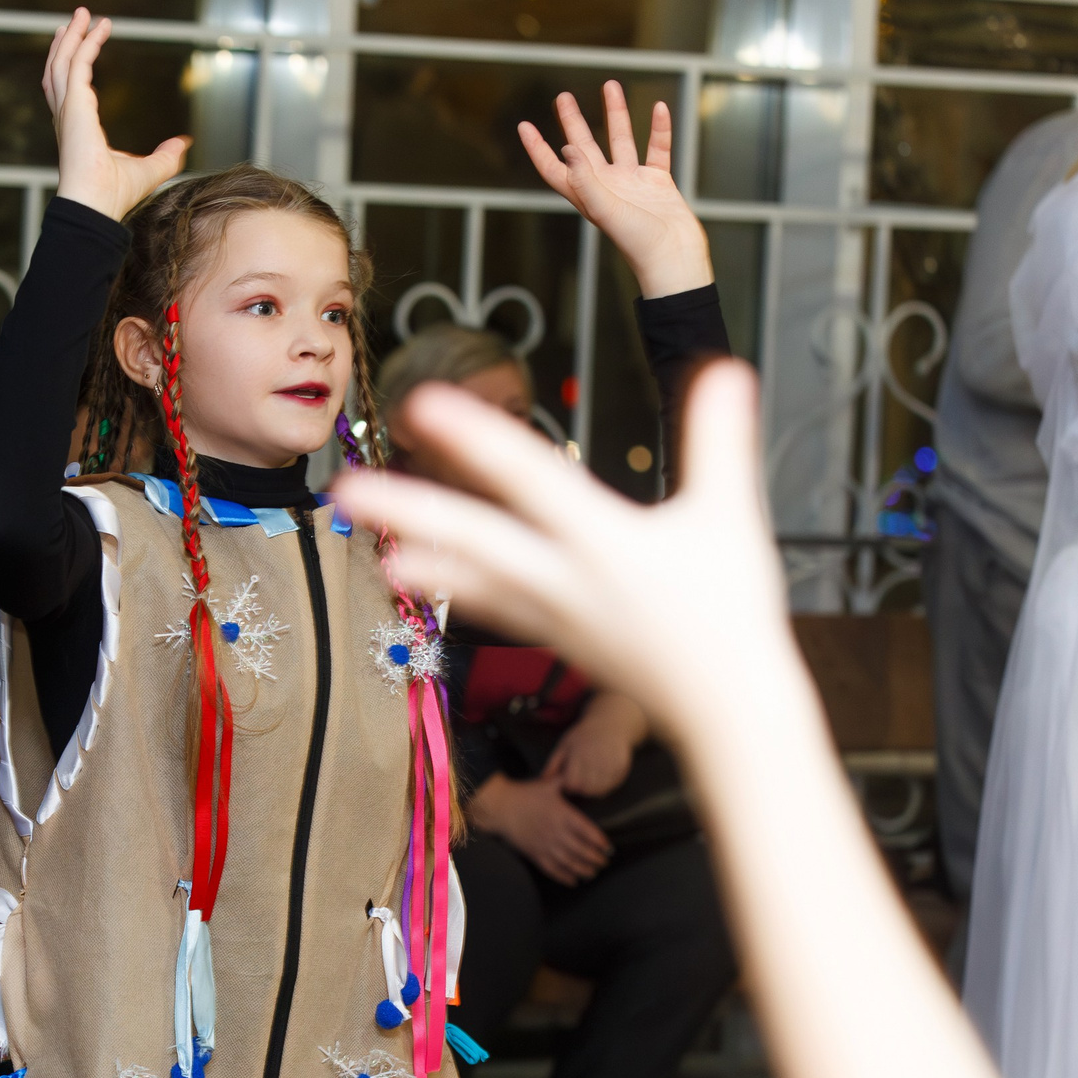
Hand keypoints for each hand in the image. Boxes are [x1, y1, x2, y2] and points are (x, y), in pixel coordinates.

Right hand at [45, 8, 189, 220]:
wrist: (96, 204)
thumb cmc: (114, 194)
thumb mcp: (149, 170)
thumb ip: (166, 155)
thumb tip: (184, 142)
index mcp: (78, 129)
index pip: (70, 91)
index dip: (76, 67)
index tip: (85, 45)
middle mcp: (67, 117)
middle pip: (59, 70)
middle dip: (67, 44)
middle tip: (74, 22)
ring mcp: (67, 110)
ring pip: (62, 62)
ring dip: (72, 36)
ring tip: (82, 15)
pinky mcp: (74, 104)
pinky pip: (78, 63)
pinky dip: (87, 42)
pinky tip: (99, 27)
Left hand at [337, 363, 784, 739]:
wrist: (725, 708)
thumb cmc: (730, 612)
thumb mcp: (730, 516)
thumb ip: (721, 439)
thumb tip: (727, 370)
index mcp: (603, 542)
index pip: (529, 479)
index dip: (477, 439)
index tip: (426, 404)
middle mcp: (564, 580)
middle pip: (473, 537)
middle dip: (411, 511)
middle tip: (347, 490)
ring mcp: (552, 614)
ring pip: (472, 580)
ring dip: (423, 560)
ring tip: (376, 549)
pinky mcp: (552, 637)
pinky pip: (491, 608)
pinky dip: (453, 588)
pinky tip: (411, 573)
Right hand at [471, 774, 612, 884]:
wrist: (501, 807)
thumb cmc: (525, 794)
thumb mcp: (548, 784)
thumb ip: (566, 781)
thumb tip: (581, 776)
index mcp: (562, 814)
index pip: (587, 831)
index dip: (600, 842)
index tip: (608, 848)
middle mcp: (556, 832)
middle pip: (581, 850)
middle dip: (595, 858)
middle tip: (604, 861)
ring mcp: (545, 845)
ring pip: (569, 862)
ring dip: (583, 870)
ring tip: (593, 872)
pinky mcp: (534, 853)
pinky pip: (552, 869)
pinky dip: (564, 877)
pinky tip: (573, 881)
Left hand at [518, 82, 710, 298]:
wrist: (674, 259)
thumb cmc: (638, 243)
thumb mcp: (605, 208)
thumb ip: (585, 178)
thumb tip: (567, 147)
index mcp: (586, 195)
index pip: (554, 168)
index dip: (538, 148)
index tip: (524, 125)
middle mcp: (606, 186)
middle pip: (584, 147)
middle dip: (573, 122)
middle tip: (563, 97)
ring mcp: (633, 183)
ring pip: (621, 141)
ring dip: (616, 115)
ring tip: (611, 86)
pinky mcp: (659, 183)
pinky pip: (657, 149)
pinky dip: (659, 129)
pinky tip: (659, 107)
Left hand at [547, 691, 648, 796]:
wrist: (609, 723)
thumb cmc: (582, 736)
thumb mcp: (564, 745)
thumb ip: (552, 764)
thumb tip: (542, 781)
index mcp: (578, 753)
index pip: (572, 782)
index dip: (568, 786)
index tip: (568, 782)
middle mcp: (595, 758)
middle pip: (587, 788)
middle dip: (581, 790)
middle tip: (580, 784)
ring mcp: (610, 762)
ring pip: (601, 789)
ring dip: (595, 790)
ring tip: (590, 781)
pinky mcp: (622, 765)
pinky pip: (614, 784)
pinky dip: (608, 785)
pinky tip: (602, 778)